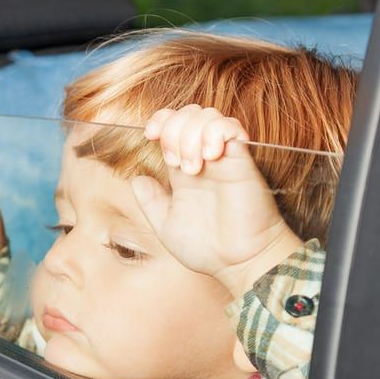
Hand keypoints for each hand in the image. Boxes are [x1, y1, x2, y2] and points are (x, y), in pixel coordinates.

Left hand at [132, 105, 301, 297]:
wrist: (239, 263)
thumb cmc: (207, 249)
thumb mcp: (167, 227)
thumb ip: (151, 202)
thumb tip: (136, 179)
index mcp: (183, 171)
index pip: (171, 126)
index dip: (159, 121)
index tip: (149, 135)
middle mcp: (203, 160)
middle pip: (187, 115)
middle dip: (173, 130)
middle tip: (176, 163)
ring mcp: (223, 158)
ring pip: (207, 116)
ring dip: (192, 134)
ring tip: (194, 166)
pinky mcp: (242, 161)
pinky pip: (231, 127)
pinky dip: (216, 132)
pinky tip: (210, 156)